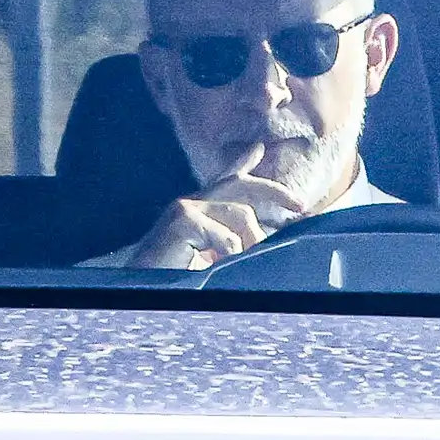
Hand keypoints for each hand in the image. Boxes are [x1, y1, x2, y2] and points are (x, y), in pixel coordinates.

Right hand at [127, 143, 308, 268]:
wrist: (139, 290)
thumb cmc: (172, 278)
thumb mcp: (207, 258)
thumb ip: (227, 244)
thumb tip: (258, 239)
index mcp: (194, 212)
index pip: (221, 181)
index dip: (241, 163)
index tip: (258, 148)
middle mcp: (188, 204)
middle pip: (239, 186)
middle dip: (273, 191)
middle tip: (300, 204)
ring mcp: (184, 209)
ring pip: (240, 214)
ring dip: (252, 242)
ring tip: (248, 263)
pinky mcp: (182, 220)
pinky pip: (227, 237)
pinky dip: (230, 256)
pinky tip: (218, 267)